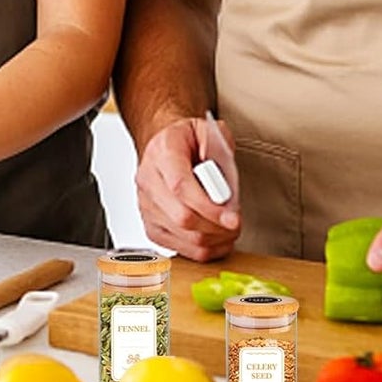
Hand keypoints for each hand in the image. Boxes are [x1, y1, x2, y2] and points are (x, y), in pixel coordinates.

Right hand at [135, 115, 240, 261]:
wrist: (165, 146)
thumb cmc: (188, 140)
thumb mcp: (210, 132)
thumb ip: (222, 153)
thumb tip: (226, 188)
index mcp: (163, 151)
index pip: (181, 186)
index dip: (209, 207)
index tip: (233, 218)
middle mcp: (148, 179)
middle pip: (181, 217)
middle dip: (216, 227)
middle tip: (235, 224)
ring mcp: (146, 205)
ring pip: (182, 236)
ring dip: (213, 239)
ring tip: (229, 229)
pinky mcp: (151, 225)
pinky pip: (178, 248)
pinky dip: (203, 249)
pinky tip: (215, 238)